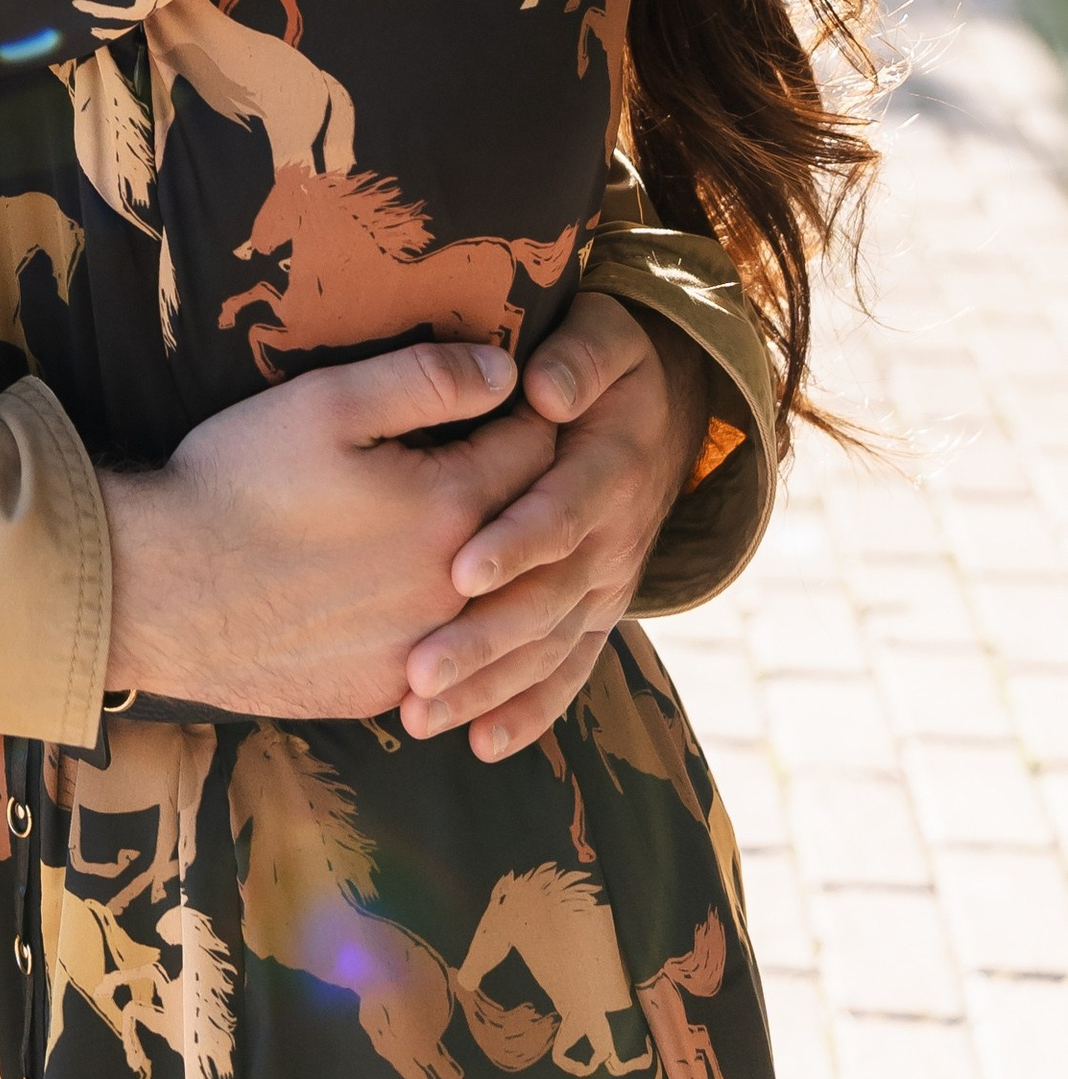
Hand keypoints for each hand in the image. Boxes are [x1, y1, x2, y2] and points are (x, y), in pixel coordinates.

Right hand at [99, 340, 555, 718]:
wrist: (159, 590)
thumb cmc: (238, 483)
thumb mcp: (327, 403)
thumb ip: (426, 379)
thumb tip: (506, 370)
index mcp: (450, 508)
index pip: (536, 449)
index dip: (536, 413)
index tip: (526, 396)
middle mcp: (456, 591)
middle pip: (533, 533)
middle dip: (535, 491)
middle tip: (514, 457)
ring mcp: (424, 652)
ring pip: (500, 606)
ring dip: (503, 567)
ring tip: (483, 531)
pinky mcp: (384, 692)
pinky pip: (449, 659)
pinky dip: (455, 628)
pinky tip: (425, 599)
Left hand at [399, 294, 710, 758]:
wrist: (661, 408)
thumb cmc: (605, 360)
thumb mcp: (602, 334)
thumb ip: (576, 357)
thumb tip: (543, 386)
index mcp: (610, 467)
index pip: (561, 513)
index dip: (516, 542)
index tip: (459, 570)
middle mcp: (615, 538)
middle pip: (548, 598)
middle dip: (483, 640)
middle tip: (417, 671)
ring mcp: (609, 584)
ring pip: (549, 647)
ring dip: (489, 687)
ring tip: (421, 716)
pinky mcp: (597, 612)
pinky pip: (567, 669)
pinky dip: (529, 709)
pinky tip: (481, 744)